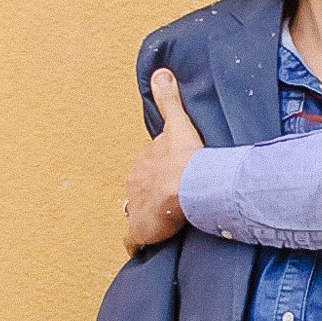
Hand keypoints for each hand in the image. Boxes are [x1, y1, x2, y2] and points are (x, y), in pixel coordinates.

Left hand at [123, 69, 203, 254]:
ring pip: (136, 212)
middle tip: (166, 201)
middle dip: (149, 194)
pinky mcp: (139, 231)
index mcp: (143, 161)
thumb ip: (169, 100)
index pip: (146, 166)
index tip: (168, 176)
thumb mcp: (178, 123)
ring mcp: (135, 208)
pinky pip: (133, 241)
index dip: (157, 172)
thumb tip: (160, 72)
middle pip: (139, 190)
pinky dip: (137, 244)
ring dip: (145, 217)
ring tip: (160, 223)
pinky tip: (142, 248)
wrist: (188, 184)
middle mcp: (134, 183)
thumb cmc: (186, 157)